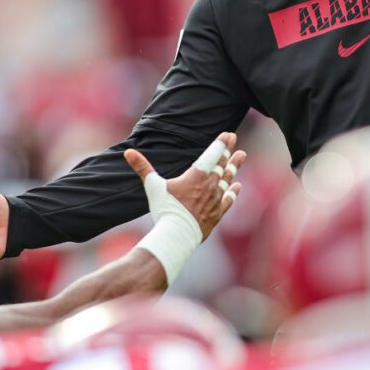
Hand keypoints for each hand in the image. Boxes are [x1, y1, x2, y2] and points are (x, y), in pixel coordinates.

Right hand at [124, 132, 245, 239]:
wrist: (177, 235)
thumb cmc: (164, 209)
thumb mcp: (152, 186)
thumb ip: (142, 167)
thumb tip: (127, 152)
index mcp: (196, 176)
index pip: (211, 155)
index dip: (220, 144)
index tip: (228, 134)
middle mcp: (209, 186)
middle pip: (222, 165)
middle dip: (228, 151)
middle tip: (235, 139)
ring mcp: (215, 200)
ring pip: (227, 179)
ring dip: (234, 167)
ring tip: (242, 156)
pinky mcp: (216, 214)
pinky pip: (228, 200)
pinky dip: (233, 192)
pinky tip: (238, 186)